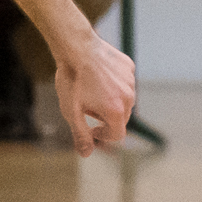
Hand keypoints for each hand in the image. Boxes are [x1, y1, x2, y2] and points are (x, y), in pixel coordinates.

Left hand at [53, 35, 135, 156]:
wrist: (76, 47)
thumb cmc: (71, 80)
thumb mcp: (70, 112)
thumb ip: (80, 134)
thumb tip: (86, 153)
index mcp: (116, 111)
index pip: (117, 135)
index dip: (102, 136)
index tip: (90, 129)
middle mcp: (129, 97)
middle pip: (121, 118)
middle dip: (104, 117)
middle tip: (85, 107)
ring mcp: (131, 81)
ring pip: (123, 99)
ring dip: (110, 100)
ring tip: (89, 89)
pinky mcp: (129, 67)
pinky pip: (124, 82)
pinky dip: (113, 84)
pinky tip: (97, 76)